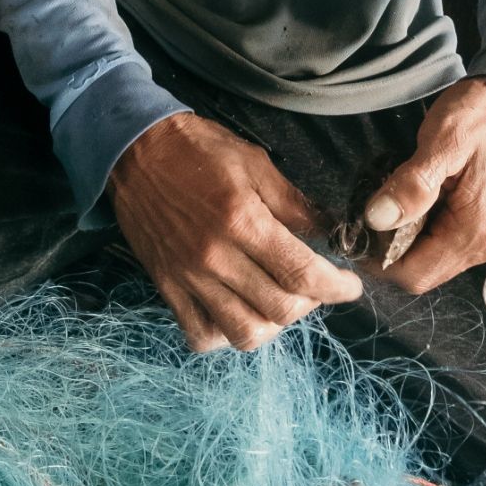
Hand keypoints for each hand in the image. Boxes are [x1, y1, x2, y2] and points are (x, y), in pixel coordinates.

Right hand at [109, 112, 362, 352]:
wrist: (134, 149)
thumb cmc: (199, 150)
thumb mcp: (255, 162)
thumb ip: (294, 202)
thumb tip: (332, 231)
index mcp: (242, 221)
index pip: (302, 273)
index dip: (336, 287)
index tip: (350, 286)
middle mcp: (215, 257)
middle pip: (279, 309)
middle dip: (311, 303)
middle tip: (315, 285)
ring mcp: (188, 278)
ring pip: (243, 333)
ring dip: (273, 325)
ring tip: (280, 301)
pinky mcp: (167, 287)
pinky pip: (200, 335)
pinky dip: (225, 335)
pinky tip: (238, 312)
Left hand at [362, 76, 485, 294]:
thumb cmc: (479, 116)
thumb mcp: (442, 141)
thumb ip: (412, 184)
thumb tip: (377, 220)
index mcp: (476, 232)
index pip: (415, 274)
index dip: (378, 261)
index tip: (357, 230)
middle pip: (422, 273)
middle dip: (390, 250)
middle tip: (373, 210)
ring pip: (431, 260)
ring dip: (405, 240)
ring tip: (393, 200)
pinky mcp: (484, 229)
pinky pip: (443, 245)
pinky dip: (421, 230)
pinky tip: (414, 200)